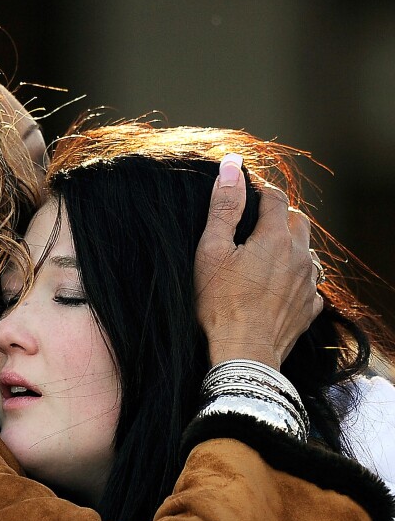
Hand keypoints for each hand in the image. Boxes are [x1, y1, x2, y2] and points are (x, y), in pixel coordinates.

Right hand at [194, 154, 321, 369]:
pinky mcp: (309, 308)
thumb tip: (231, 167)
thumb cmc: (220, 305)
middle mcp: (298, 256)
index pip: (275, 197)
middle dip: (279, 216)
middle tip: (255, 225)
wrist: (243, 353)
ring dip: (290, 247)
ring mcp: (308, 284)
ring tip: (266, 258)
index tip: (246, 194)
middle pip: (297, 221)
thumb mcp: (211, 252)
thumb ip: (223, 208)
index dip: (260, 191)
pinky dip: (297, 279)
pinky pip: (310, 285)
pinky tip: (280, 288)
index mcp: (275, 238)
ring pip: (306, 252)